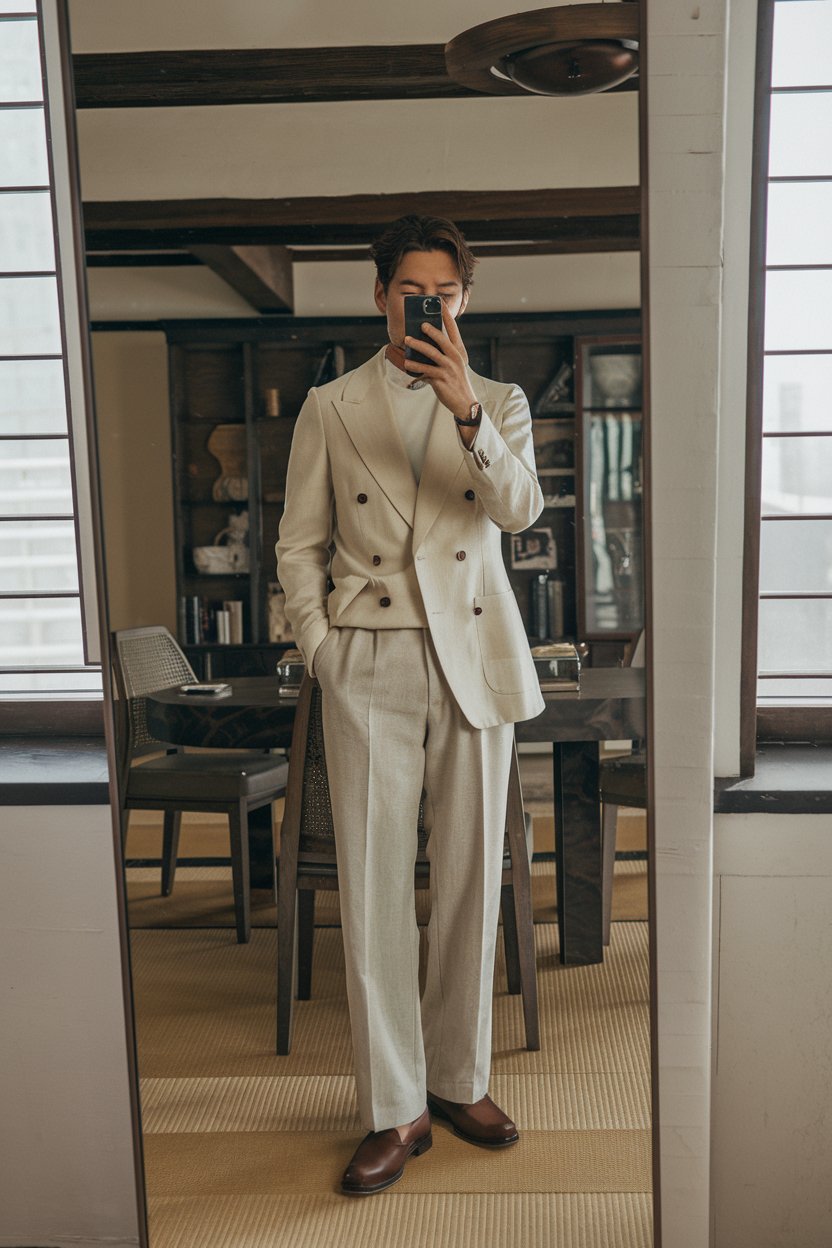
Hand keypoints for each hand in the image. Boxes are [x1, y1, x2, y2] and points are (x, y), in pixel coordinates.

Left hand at [404, 300, 478, 429]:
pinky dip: (415, 366)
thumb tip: (422, 343)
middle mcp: (456, 357)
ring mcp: (449, 368)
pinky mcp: (442, 379)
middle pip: (443, 339)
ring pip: (432, 353)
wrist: (464, 403)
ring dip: (418, 345)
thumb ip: (441, 353)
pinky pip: (426, 370)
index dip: (446, 315)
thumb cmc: (455, 381)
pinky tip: (407, 363)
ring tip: (407, 340)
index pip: (453, 329)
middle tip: (420, 324)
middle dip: (431, 330)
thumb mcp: (452, 365)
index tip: (439, 302)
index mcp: (459, 351)